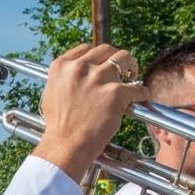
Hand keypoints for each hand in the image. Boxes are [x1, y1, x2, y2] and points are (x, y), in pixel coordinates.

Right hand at [32, 44, 147, 181]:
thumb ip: (65, 79)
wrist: (65, 145)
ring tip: (133, 78)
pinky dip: (142, 93)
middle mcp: (79, 67)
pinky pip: (137, 89)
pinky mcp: (115, 93)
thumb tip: (78, 75)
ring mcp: (98, 78)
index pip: (86, 49)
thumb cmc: (58, 126)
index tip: (104, 63)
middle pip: (106, 50)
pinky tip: (142, 97)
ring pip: (124, 59)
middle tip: (122, 69)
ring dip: (132, 68)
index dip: (98, 56)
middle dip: (116, 58)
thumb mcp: (52, 93)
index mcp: (62, 66)